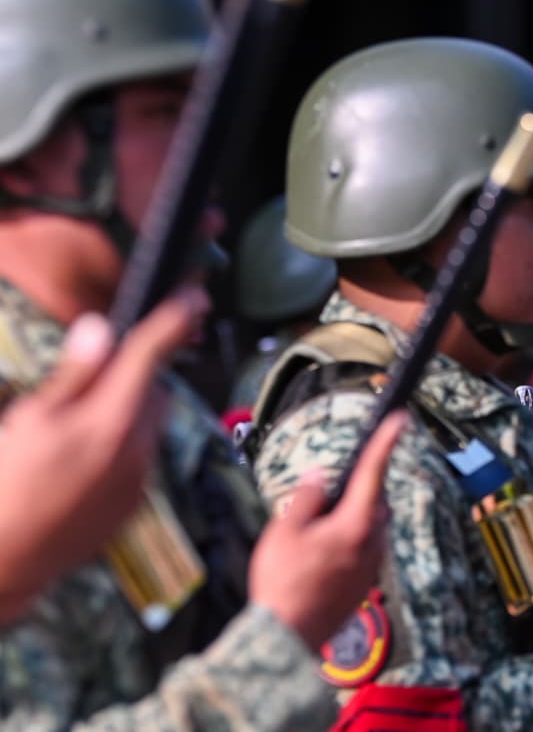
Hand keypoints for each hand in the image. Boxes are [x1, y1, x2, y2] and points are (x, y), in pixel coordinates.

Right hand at [0, 289, 205, 621]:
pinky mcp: (135, 501)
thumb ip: (74, 374)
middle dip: (134, 378)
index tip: (194, 293)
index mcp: (111, 419)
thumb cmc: (9, 485)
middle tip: (93, 383)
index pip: (154, 354)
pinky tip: (82, 461)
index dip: (176, 317)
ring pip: (148, 424)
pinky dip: (122, 447)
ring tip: (76, 430)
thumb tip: (101, 330)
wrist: (9, 558)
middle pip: (154, 390)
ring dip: (126, 413)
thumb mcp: (30, 418)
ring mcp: (140, 478)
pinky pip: (140, 458)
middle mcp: (137, 447)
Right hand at [249, 411, 401, 651]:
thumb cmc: (283, 582)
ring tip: (313, 532)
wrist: (287, 636)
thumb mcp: (285, 530)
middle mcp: (372, 543)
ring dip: (351, 518)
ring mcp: (371, 565)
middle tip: (324, 495)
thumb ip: (306, 498)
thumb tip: (319, 480)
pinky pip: (363, 549)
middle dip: (358, 490)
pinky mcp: (365, 583)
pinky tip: (319, 555)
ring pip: (370, 526)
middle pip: (374, 502)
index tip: (400, 419)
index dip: (385, 442)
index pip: (373, 473)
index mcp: (356, 524)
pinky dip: (348, 541)